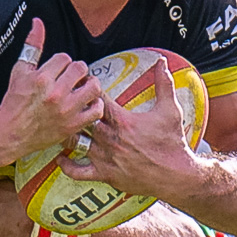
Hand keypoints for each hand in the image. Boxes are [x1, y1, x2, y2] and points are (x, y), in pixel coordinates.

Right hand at [0, 17, 104, 159]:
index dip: (62, 62)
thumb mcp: (20, 70)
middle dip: (76, 71)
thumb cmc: (15, 102)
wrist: (11, 132)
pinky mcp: (73, 125)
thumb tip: (37, 22)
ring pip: (93, 87)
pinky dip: (95, 105)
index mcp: (42, 78)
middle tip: (71, 78)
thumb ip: (32, 45)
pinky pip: (96, 110)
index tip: (58, 70)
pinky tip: (86, 103)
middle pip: (80, 69)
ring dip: (90, 85)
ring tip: (82, 88)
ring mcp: (66, 110)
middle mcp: (55, 94)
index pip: (64, 58)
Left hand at [58, 59, 200, 196]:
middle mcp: (110, 139)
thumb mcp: (170, 110)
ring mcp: (105, 158)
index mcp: (123, 121)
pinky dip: (67, 165)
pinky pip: (78, 172)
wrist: (175, 175)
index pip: (97, 99)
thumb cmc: (173, 143)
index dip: (88, 88)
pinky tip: (62, 157)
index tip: (84, 83)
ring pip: (76, 143)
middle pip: (81, 119)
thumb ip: (164, 84)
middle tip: (66, 102)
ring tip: (62, 126)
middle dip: (74, 109)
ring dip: (69, 134)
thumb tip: (162, 61)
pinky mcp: (104, 175)